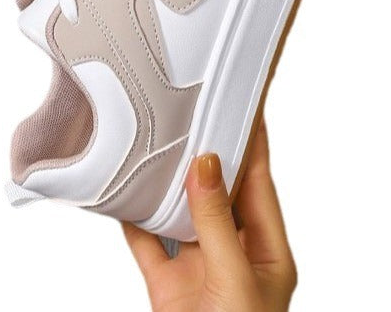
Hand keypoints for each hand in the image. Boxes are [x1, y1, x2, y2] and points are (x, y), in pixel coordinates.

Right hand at [123, 122, 296, 310]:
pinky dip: (134, 217)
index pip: (259, 184)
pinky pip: (146, 240)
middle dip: (206, 156)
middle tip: (193, 115)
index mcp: (266, 253)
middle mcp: (233, 254)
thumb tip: (206, 167)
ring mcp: (199, 268)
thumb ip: (216, 222)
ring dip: (167, 184)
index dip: (253, 144)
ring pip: (180, 212)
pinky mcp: (166, 283)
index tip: (245, 106)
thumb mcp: (235, 279)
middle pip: (219, 192)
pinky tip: (125, 194)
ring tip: (157, 145)